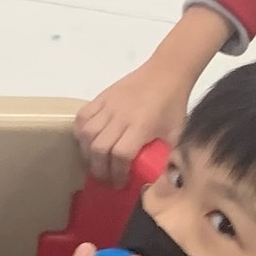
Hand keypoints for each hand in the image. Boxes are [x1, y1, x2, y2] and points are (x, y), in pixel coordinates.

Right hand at [75, 8, 229, 185]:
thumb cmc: (173, 105)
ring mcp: (108, 106)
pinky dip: (79, 132)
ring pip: (86, 133)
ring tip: (93, 162)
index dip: (117, 173)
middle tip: (104, 178)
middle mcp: (121, 117)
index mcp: (142, 126)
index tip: (119, 183)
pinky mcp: (101, 97)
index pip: (121, 155)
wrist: (166, 72)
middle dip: (99, 169)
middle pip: (99, 148)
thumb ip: (167, 156)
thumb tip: (160, 180)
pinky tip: (86, 142)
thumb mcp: (176, 133)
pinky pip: (82, 116)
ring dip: (87, 153)